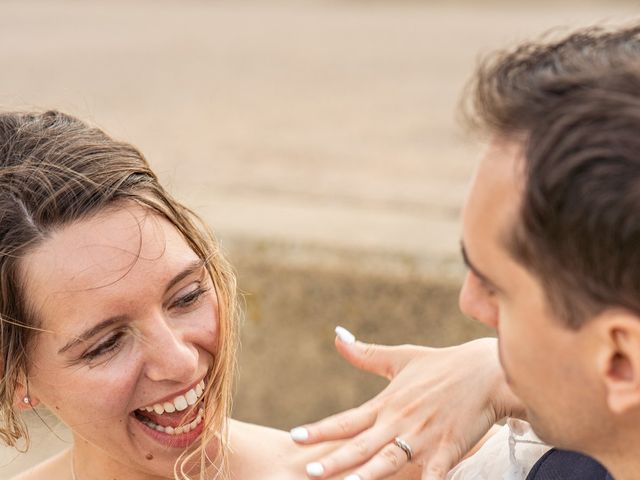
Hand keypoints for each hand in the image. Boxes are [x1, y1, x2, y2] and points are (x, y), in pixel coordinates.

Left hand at [291, 329, 524, 479]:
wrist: (485, 371)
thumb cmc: (441, 365)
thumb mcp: (400, 357)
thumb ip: (365, 353)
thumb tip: (336, 335)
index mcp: (387, 404)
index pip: (347, 419)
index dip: (320, 430)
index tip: (294, 436)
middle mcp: (399, 422)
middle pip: (361, 445)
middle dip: (334, 460)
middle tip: (308, 471)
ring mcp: (423, 438)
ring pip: (390, 461)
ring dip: (368, 475)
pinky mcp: (449, 450)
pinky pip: (435, 474)